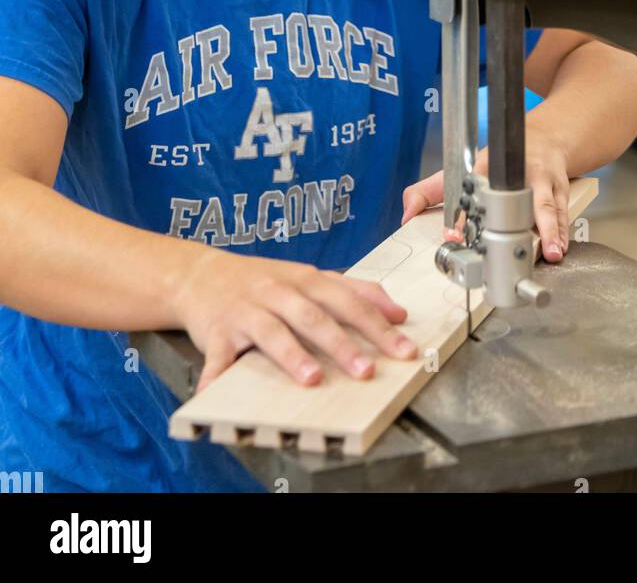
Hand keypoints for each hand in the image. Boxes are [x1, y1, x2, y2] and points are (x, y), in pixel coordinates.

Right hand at [172, 248, 417, 392]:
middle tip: (367, 370)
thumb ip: (355, 291)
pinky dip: (216, 376)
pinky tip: (216, 394)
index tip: (404, 350)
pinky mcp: (217, 333)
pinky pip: (217, 356)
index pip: (348, 302)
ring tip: (313, 378)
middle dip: (342, 344)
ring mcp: (247, 311)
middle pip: (314, 317)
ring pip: (272, 332)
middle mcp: (279, 293)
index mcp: (305, 281)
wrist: (202, 274)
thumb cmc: (264, 281)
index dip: (378, 325)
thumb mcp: (310, 277)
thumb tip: (399, 312)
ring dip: (292, 356)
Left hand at [402, 125, 571, 262]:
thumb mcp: (460, 170)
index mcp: (488, 165)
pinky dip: (562, 232)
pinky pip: (563, 212)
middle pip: (518, 193)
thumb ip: (428, 191)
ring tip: (551, 252)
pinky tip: (559, 248)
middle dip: (517, 216)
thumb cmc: (498, 162)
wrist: (542, 139)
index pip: (474, 184)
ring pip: (549, 204)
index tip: (455, 232)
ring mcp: (544, 180)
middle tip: (515, 240)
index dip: (465, 209)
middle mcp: (519, 172)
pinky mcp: (561, 190)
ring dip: (551, 230)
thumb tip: (406, 215)